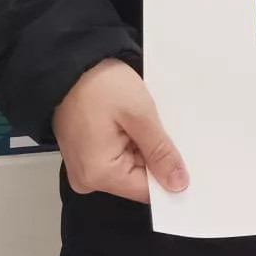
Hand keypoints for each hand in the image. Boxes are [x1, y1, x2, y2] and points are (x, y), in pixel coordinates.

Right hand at [54, 58, 187, 202]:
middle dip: (155, 157)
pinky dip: (131, 141)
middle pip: (138, 180)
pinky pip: (118, 156)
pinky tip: (135, 122)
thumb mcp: (139, 115)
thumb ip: (160, 152)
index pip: (146, 192)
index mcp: (99, 174)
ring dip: (143, 146)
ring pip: (130, 166)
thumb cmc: (99, 85)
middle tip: (163, 129)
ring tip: (145, 121)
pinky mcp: (87, 153)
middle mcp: (88, 178)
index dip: (169, 177)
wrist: (68, 63)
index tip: (187, 160)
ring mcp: (85, 166)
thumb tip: (178, 184)